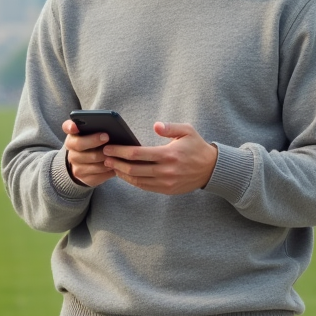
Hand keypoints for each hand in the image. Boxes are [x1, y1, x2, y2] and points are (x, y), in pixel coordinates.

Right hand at [62, 119, 115, 186]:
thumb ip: (95, 128)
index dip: (71, 127)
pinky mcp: (85, 179)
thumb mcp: (92, 137)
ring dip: (106, 157)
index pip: (67, 129)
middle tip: (106, 136)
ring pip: (93, 161)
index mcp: (72, 138)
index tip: (75, 126)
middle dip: (94, 140)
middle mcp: (71, 153)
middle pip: (80, 145)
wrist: (86, 167)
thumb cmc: (94, 147)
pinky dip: (109, 170)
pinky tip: (117, 165)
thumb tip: (108, 125)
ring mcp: (77, 167)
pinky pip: (99, 175)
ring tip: (117, 152)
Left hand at [103, 122, 218, 194]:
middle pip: (133, 169)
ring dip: (122, 173)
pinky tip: (125, 174)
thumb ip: (170, 128)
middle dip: (116, 163)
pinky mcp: (167, 190)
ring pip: (137, 180)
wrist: (211, 169)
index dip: (120, 151)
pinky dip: (132, 181)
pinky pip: (145, 187)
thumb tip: (156, 126)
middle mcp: (165, 171)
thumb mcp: (187, 131)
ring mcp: (166, 182)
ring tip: (111, 165)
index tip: (109, 148)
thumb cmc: (197, 147)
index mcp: (168, 154)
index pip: (138, 154)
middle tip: (104, 157)